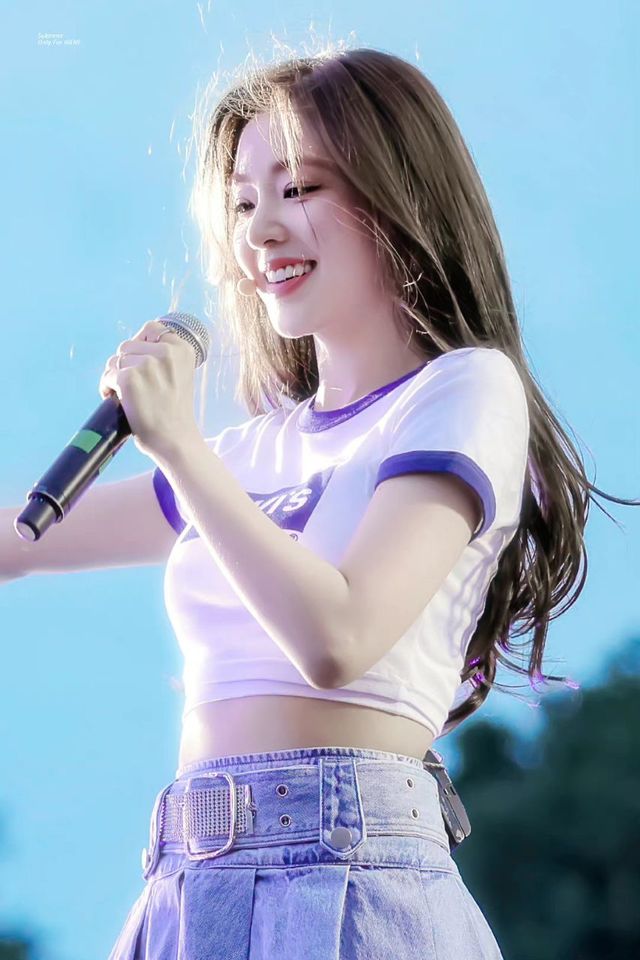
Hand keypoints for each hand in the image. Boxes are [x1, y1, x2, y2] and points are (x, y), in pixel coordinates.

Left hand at [99, 318, 198, 459]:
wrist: (175, 439)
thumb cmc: (174, 411)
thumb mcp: (180, 375)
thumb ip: (164, 358)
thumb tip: (133, 346)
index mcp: (182, 349)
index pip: (152, 329)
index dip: (141, 344)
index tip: (140, 361)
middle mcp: (166, 352)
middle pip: (128, 345)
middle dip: (126, 363)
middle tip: (132, 385)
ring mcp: (147, 364)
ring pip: (115, 360)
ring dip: (115, 376)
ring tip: (125, 395)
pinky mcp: (128, 379)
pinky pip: (107, 376)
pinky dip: (107, 388)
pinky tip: (116, 400)